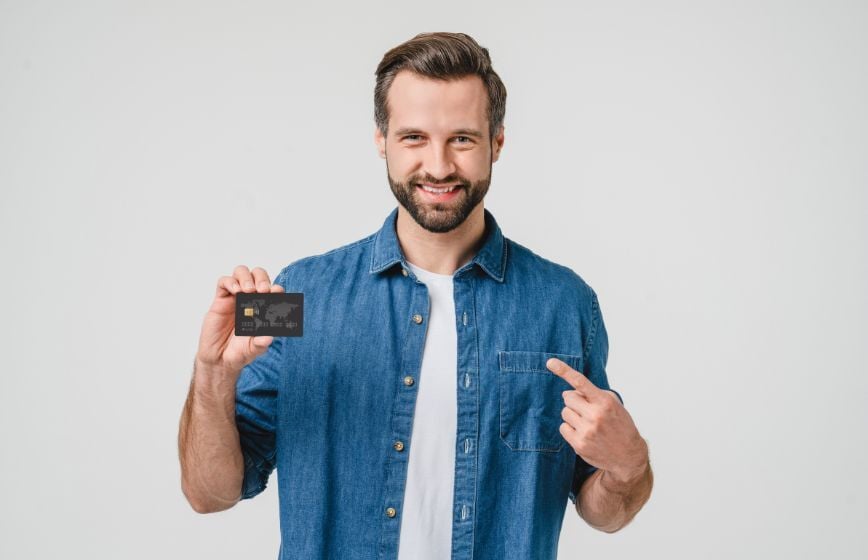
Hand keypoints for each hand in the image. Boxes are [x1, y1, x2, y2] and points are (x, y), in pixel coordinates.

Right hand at [195, 265, 284, 375]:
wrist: (219, 359)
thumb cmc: (239, 351)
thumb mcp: (254, 349)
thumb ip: (261, 343)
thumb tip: (269, 337)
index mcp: (263, 307)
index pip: (272, 289)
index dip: (276, 288)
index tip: (276, 292)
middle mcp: (250, 299)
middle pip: (258, 275)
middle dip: (262, 278)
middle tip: (263, 290)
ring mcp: (235, 298)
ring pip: (241, 272)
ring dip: (247, 277)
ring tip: (248, 290)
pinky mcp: (220, 300)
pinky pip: (224, 282)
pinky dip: (230, 282)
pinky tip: (236, 292)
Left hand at [547, 358, 647, 482]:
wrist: (628, 455)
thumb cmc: (619, 425)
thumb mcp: (613, 404)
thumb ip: (593, 394)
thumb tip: (568, 393)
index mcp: (605, 402)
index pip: (580, 382)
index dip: (564, 370)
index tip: (550, 362)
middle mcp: (595, 415)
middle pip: (568, 398)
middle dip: (574, 401)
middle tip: (586, 409)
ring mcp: (586, 431)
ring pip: (565, 412)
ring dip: (573, 415)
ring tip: (588, 423)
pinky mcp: (579, 444)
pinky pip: (563, 427)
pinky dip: (570, 428)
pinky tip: (583, 433)